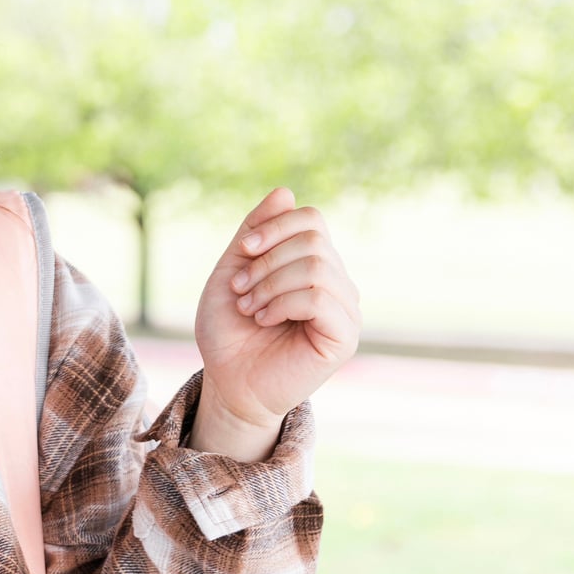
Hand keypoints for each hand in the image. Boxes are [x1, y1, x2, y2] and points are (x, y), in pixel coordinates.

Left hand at [195, 186, 360, 432]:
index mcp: (313, 263)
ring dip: (270, 284)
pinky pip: (321, 297)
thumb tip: (286, 191)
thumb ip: (255, 233)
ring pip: (317, 267)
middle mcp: (336, 283)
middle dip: (267, 261)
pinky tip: (265, 320)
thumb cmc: (229, 330)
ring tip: (249, 309)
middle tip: (240, 291)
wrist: (228, 381)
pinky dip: (283, 303)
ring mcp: (345, 310)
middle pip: (314, 240)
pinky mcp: (345, 336)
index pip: (311, 219)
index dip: (274, 227)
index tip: (243, 252)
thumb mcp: (233, 271)